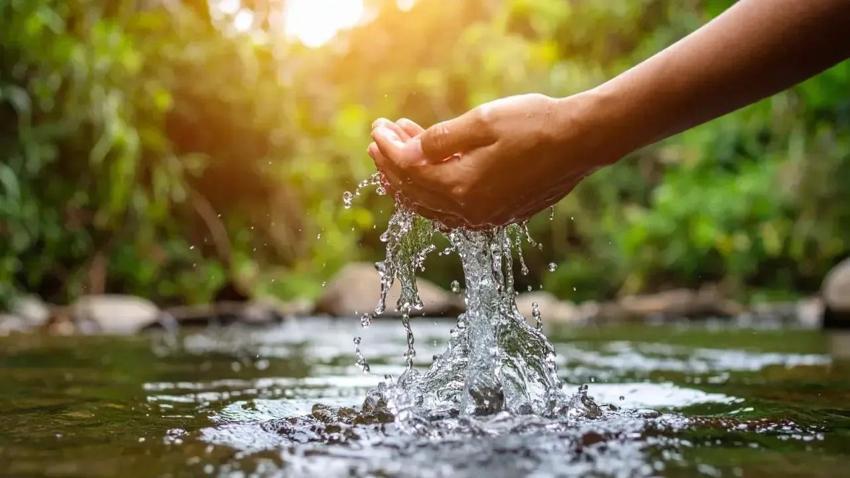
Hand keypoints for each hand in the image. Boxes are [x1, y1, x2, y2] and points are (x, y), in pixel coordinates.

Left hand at [367, 93, 620, 227]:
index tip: (378, 128)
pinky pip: (453, 209)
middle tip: (379, 138)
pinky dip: (434, 190)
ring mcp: (486, 217)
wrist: (582, 140)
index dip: (389, 150)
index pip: (409, 173)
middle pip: (415, 193)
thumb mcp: (482, 122)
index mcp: (462, 190)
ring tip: (398, 150)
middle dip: (391, 165)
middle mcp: (471, 213)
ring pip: (432, 205)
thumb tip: (407, 152)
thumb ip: (439, 140)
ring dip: (411, 178)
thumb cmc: (534, 125)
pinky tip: (430, 171)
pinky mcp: (499, 214)